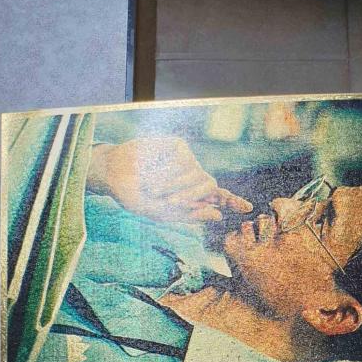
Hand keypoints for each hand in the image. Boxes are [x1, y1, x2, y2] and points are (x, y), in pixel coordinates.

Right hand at [87, 137, 251, 221]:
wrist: (113, 174)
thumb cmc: (135, 196)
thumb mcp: (160, 213)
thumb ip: (188, 215)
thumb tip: (217, 215)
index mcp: (192, 197)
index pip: (219, 199)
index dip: (233, 202)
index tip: (248, 208)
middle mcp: (193, 178)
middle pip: (211, 187)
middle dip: (193, 198)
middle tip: (172, 203)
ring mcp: (187, 161)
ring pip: (198, 175)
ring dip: (176, 186)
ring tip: (154, 189)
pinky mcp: (179, 146)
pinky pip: (186, 161)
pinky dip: (170, 171)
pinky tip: (154, 171)